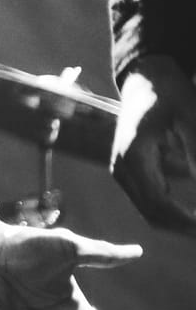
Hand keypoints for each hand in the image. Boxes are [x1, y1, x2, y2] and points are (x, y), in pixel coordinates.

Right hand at [111, 54, 195, 233]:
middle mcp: (121, 166)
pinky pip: (148, 203)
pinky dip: (172, 213)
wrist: (145, 82)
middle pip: (152, 213)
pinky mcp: (127, 173)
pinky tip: (194, 214)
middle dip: (186, 227)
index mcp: (133, 154)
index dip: (186, 220)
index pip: (158, 201)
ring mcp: (121, 171)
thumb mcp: (191, 119)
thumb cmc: (171, 95)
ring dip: (179, 224)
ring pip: (150, 212)